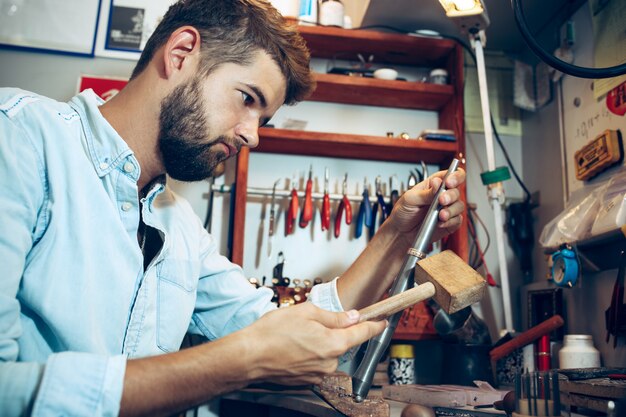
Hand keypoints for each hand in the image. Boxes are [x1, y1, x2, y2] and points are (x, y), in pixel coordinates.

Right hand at [243, 303, 385, 385]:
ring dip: (318, 343)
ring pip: (327, 353)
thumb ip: (334, 316)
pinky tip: (292, 346)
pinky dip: (308, 353)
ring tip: (295, 335)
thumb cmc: (272, 333)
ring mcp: (318, 374)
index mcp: (333, 344)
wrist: (248, 356)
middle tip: (311, 322)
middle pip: (342, 343)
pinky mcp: (307, 380)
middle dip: (333, 331)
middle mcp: (330, 363)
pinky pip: (315, 363)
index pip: (363, 333)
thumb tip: (351, 317)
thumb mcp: (306, 312)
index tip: (382, 321)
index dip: (374, 325)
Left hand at [387, 168, 464, 244]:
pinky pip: (457, 220)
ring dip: (451, 210)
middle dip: (451, 195)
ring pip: (459, 206)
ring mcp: (446, 209)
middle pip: (456, 191)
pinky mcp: (449, 222)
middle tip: (441, 200)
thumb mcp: (410, 199)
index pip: (450, 175)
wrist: (401, 232)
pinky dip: (450, 221)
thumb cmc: (403, 212)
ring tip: (441, 215)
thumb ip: (426, 192)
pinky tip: (440, 222)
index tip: (449, 182)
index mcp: (433, 185)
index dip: (454, 176)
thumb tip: (437, 183)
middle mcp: (442, 196)